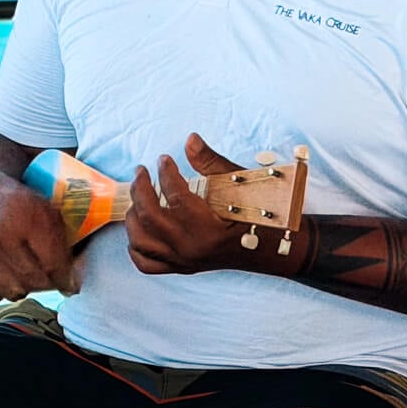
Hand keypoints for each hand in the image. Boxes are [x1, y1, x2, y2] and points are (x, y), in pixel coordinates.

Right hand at [0, 169, 78, 302]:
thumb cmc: (20, 206)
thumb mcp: (46, 212)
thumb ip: (63, 244)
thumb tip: (73, 286)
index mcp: (26, 215)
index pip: (53, 263)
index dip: (66, 278)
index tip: (70, 284)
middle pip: (35, 280)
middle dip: (46, 282)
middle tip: (48, 276)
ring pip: (13, 292)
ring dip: (23, 286)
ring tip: (23, 270)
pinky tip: (2, 274)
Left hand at [125, 133, 249, 275]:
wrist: (272, 249)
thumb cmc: (260, 216)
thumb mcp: (239, 185)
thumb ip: (211, 161)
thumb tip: (190, 139)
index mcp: (208, 230)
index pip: (174, 196)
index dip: (165, 173)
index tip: (164, 159)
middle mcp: (191, 249)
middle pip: (149, 217)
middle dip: (139, 189)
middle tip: (141, 171)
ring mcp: (184, 261)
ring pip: (141, 241)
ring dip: (133, 216)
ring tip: (138, 197)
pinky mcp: (181, 268)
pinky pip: (146, 263)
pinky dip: (136, 246)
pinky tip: (140, 229)